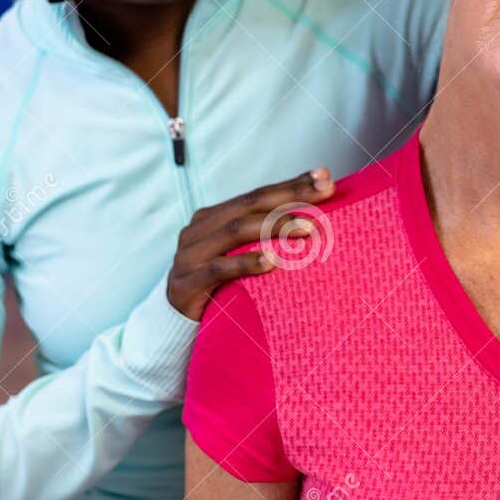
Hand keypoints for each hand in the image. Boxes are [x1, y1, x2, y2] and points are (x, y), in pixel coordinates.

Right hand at [166, 168, 334, 320]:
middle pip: (250, 205)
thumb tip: (314, 220)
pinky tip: (271, 262)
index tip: (324, 176)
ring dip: (275, 226)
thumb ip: (263, 237)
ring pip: (236, 230)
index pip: (258, 195)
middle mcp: (200, 229)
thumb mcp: (237, 256)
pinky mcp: (186, 283)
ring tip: (307, 228)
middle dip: (290, 195)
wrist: (174, 323)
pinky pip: (219, 268)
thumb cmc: (218, 286)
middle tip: (325, 191)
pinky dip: (247, 263)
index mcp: (214, 217)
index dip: (291, 184)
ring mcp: (190, 254)